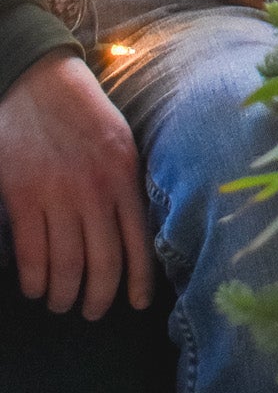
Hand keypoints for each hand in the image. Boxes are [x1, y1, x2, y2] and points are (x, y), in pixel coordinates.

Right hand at [0, 49, 153, 317]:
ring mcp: (57, 194)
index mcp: (124, 174)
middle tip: (92, 312)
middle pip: (102, 263)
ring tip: (61, 302)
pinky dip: (34, 280)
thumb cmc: (83, 113)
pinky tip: (36, 286)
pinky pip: (31, 254)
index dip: (139, 280)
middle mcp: (94, 189)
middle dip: (98, 297)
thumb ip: (127, 184)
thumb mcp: (120, 141)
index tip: (137, 304)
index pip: (138, 241)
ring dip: (64, 295)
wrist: (37, 80)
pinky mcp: (22, 196)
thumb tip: (136, 234)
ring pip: (66, 266)